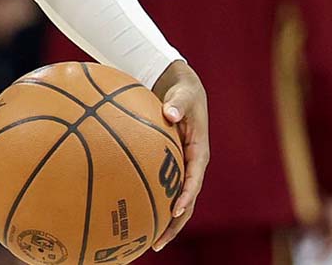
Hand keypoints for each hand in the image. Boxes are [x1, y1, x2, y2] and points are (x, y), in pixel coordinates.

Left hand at [151, 60, 208, 251]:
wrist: (184, 89)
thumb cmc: (184, 92)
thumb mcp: (184, 94)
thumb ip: (178, 103)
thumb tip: (170, 113)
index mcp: (198, 151)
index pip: (194, 178)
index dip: (187, 195)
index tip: (175, 210)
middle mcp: (191, 164)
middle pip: (186, 201)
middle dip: (174, 223)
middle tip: (158, 242)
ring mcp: (181, 168)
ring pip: (175, 201)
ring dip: (164, 222)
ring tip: (147, 241)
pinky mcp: (170, 166)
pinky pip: (162, 188)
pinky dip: (151, 201)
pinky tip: (132, 213)